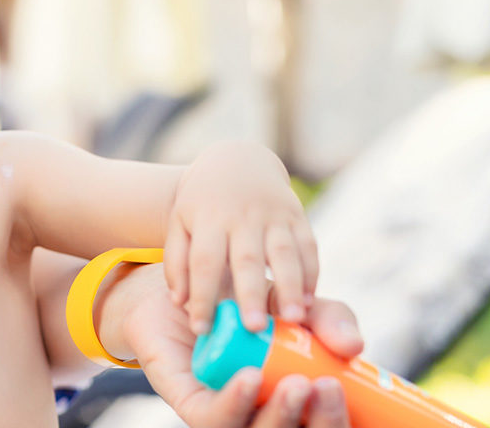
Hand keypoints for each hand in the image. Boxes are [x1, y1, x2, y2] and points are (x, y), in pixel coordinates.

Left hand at [100, 264, 361, 427]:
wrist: (185, 281)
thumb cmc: (249, 299)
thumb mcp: (295, 302)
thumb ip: (328, 319)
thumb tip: (354, 346)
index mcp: (295, 398)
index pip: (325, 422)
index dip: (338, 417)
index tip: (343, 385)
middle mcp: (263, 412)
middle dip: (319, 421)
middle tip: (326, 387)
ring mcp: (229, 413)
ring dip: (281, 414)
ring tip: (296, 384)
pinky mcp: (194, 405)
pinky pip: (215, 419)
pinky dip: (235, 402)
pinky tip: (249, 377)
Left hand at [165, 141, 317, 333]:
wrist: (237, 161)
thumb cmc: (202, 204)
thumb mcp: (180, 223)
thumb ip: (177, 262)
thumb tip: (179, 303)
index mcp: (208, 219)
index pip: (204, 262)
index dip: (202, 296)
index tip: (202, 330)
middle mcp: (242, 216)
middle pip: (247, 258)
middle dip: (250, 294)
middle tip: (254, 328)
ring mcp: (273, 214)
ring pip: (284, 251)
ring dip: (291, 286)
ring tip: (293, 319)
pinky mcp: (297, 214)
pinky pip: (309, 244)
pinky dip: (312, 272)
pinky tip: (311, 300)